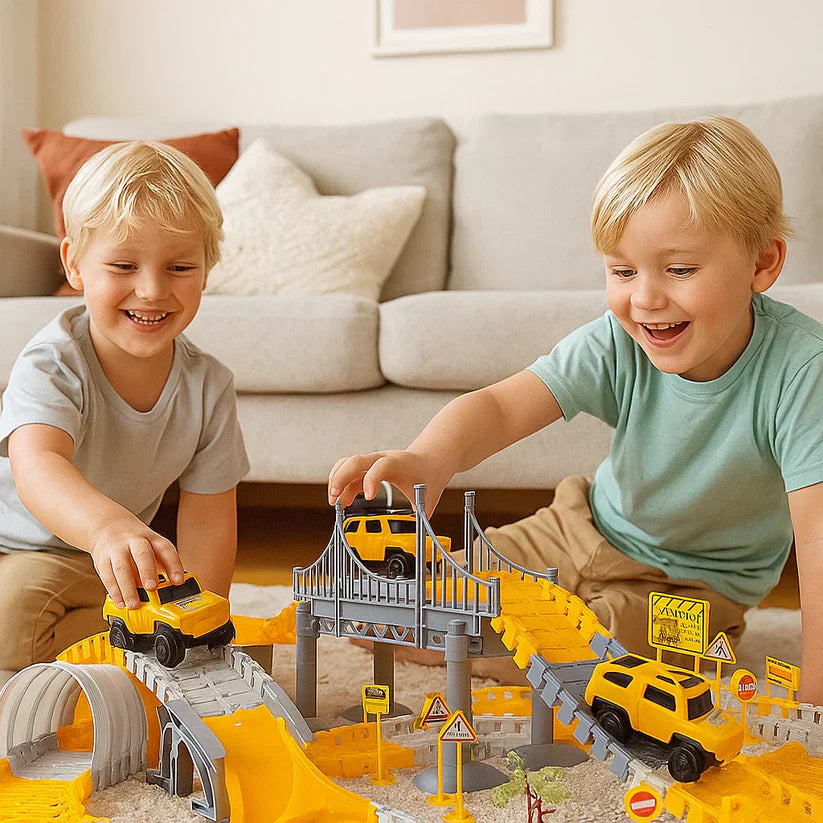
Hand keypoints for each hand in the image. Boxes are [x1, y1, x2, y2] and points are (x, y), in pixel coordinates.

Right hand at [91, 519, 184, 608]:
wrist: (109, 526)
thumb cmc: (137, 542)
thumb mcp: (153, 546)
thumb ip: (163, 564)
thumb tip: (174, 587)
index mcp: (152, 538)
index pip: (166, 549)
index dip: (174, 565)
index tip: (179, 581)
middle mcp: (134, 541)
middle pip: (142, 554)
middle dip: (147, 571)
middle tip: (152, 587)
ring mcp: (116, 549)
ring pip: (121, 568)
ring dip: (128, 588)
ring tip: (134, 604)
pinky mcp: (102, 559)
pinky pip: (107, 576)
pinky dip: (114, 591)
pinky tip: (121, 602)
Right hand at [328, 449, 449, 514]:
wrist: (430, 459)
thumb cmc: (428, 475)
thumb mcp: (427, 498)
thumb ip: (419, 518)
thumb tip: (414, 542)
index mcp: (398, 463)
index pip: (380, 467)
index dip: (372, 480)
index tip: (369, 498)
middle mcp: (381, 458)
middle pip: (355, 461)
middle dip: (341, 479)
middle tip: (335, 500)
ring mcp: (372, 461)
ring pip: (347, 464)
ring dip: (336, 481)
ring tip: (335, 502)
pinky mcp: (367, 467)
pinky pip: (348, 471)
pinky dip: (341, 483)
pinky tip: (341, 500)